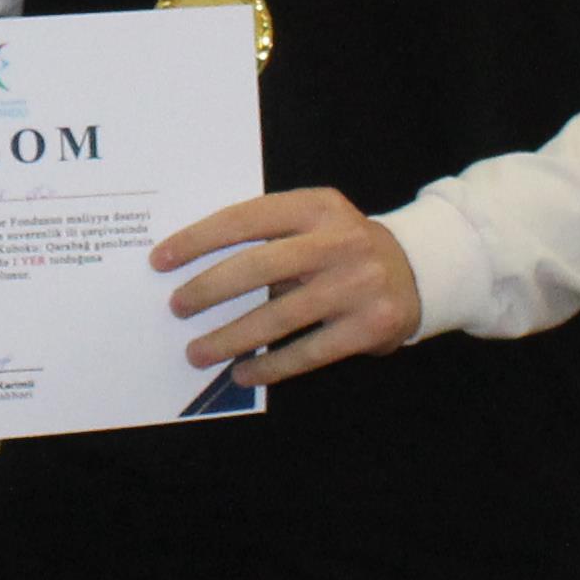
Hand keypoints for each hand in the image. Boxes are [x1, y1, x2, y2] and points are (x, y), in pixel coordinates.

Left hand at [154, 187, 422, 384]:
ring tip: (198, 353)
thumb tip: (196, 268)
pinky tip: (244, 372)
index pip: (245, 218)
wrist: (417, 270)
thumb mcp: (314, 222)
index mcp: (317, 206)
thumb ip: (269, 235)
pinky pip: (308, 351)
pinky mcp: (370, 326)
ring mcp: (357, 285)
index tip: (161, 260)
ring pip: (280, 316)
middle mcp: (339, 241)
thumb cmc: (341, 247)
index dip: (198, 239)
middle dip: (209, 289)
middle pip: (259, 266)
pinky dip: (271, 364)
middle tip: (177, 308)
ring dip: (232, 338)